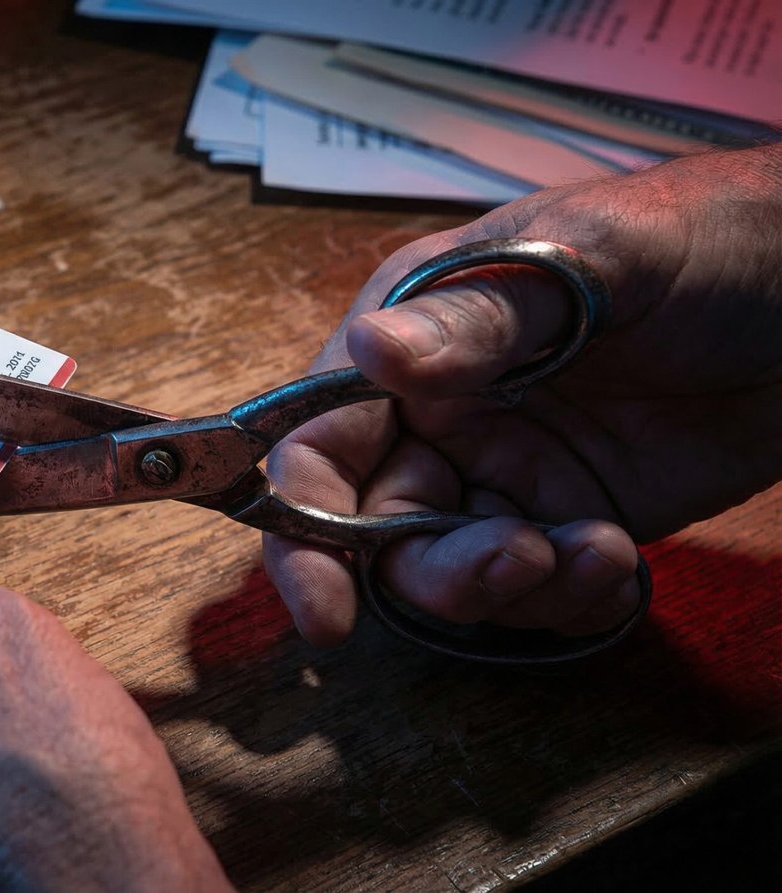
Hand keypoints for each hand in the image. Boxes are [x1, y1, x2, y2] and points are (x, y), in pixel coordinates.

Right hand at [263, 144, 781, 646]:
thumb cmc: (703, 235)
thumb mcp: (593, 257)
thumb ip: (480, 311)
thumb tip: (368, 351)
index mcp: (411, 335)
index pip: (317, 442)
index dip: (301, 527)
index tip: (325, 608)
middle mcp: (438, 413)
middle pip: (370, 530)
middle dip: (428, 571)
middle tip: (512, 565)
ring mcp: (504, 472)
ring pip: (449, 573)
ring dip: (507, 588)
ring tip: (591, 553)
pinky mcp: (571, 519)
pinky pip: (537, 591)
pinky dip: (569, 598)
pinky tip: (620, 563)